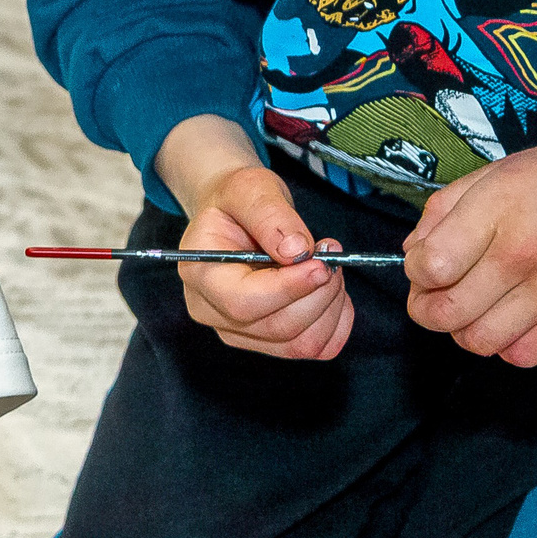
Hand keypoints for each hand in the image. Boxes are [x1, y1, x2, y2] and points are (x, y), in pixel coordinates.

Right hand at [175, 164, 357, 361]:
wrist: (235, 216)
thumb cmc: (237, 202)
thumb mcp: (249, 189)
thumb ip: (270, 216)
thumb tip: (297, 251)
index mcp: (200, 273)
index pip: (242, 302)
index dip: (288, 289)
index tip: (321, 264)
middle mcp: (213, 311)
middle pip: (277, 326)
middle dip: (318, 293)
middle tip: (331, 254)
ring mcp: (239, 332)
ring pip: (300, 343)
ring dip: (330, 306)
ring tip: (328, 267)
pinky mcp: (268, 342)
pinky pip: (316, 348)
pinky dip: (336, 321)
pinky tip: (331, 291)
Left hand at [405, 117, 536, 366]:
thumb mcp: (496, 173)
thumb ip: (443, 211)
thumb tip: (412, 254)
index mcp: (496, 211)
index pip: (429, 267)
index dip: (416, 271)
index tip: (426, 262)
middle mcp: (522, 256)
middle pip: (446, 314)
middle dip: (427, 308)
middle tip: (438, 292)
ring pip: (480, 342)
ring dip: (463, 330)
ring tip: (473, 306)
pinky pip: (525, 355)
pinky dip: (506, 346)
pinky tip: (508, 320)